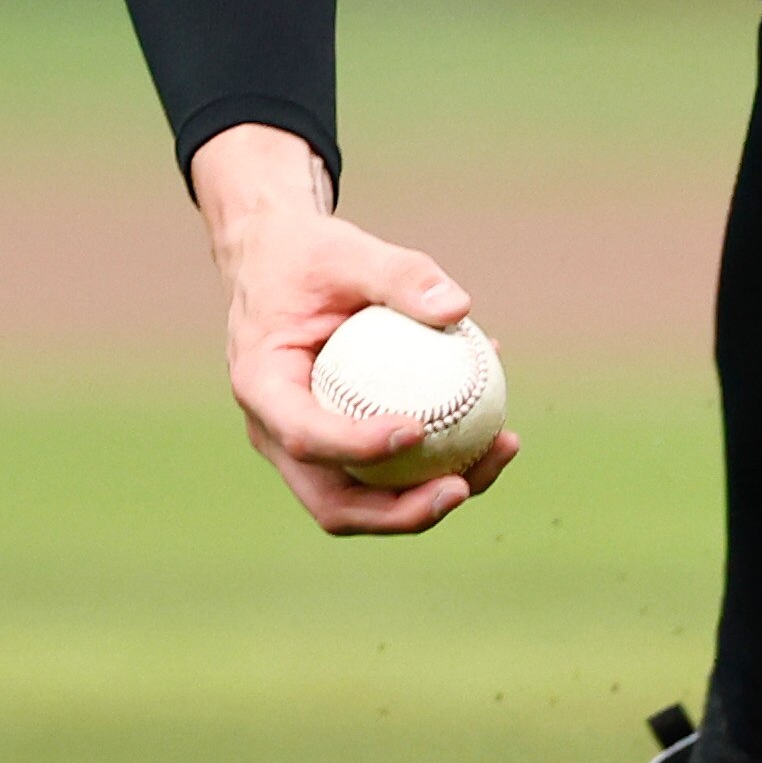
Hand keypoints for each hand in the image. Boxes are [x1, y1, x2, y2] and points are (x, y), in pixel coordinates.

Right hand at [190, 124, 520, 534]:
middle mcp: (275, 432)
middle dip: (398, 512)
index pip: (303, 436)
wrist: (279, 266)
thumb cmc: (311, 257)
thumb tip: (459, 308)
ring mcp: (305, 449)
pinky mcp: (338, 448)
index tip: (417, 431)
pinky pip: (387, 474)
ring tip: (499, 454)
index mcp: (262, 387)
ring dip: (430, 498)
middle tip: (462, 486)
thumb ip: (401, 275)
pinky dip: (437, 464)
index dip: (357, 448)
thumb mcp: (349, 250)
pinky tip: (495, 432)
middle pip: (332, 502)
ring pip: (365, 501)